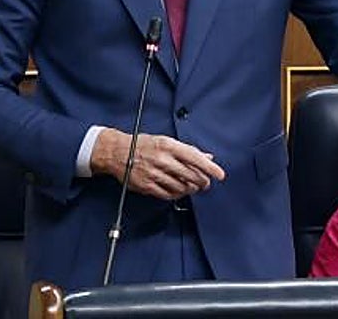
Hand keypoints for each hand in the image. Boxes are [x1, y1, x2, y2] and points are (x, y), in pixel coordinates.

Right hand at [91, 129, 225, 199]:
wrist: (117, 152)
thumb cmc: (143, 144)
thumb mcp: (166, 141)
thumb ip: (187, 150)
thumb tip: (207, 157)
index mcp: (168, 146)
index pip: (195, 158)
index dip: (209, 167)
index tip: (220, 174)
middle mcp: (162, 159)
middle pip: (190, 175)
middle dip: (202, 181)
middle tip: (206, 183)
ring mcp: (154, 174)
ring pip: (181, 186)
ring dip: (191, 189)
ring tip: (194, 187)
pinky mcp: (147, 186)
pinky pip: (168, 194)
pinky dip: (177, 194)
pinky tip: (180, 191)